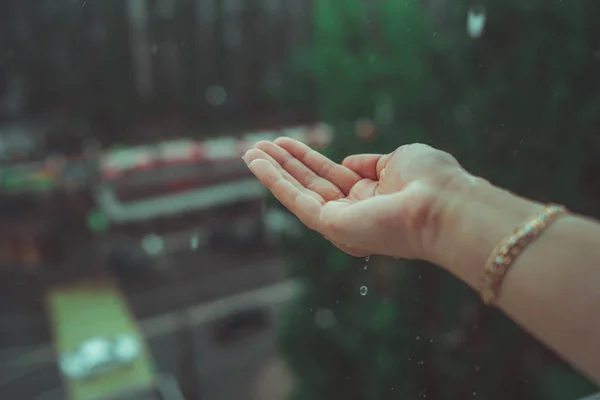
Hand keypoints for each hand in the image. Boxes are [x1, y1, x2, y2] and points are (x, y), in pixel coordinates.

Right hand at [243, 138, 469, 259]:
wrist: (445, 205)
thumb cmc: (431, 180)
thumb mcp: (398, 160)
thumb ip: (370, 163)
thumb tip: (348, 162)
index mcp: (372, 196)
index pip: (332, 175)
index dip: (307, 158)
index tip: (287, 143)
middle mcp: (354, 212)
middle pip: (310, 183)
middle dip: (286, 163)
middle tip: (260, 145)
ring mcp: (341, 222)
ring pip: (299, 192)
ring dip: (273, 171)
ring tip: (250, 151)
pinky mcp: (331, 226)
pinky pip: (296, 200)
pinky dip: (274, 181)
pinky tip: (257, 163)